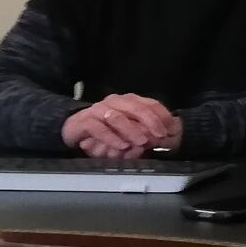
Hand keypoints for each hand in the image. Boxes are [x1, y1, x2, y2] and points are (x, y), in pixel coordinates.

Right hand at [62, 93, 179, 158]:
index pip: (150, 103)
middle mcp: (115, 101)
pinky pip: (100, 129)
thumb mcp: (128, 131)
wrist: (74, 128)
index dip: (162, 116)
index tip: (171, 129)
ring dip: (132, 130)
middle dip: (151, 122)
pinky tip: (122, 146)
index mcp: (128, 100)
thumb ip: (143, 131)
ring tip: (141, 142)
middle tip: (159, 136)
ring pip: (118, 117)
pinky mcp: (85, 121)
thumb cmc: (106, 129)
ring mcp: (99, 109)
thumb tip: (162, 139)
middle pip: (137, 108)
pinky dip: (112, 138)